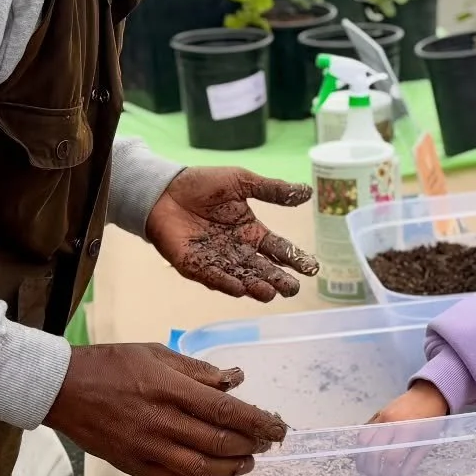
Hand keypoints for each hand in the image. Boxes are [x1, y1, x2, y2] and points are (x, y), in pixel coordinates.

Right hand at [45, 343, 288, 475]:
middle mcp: (162, 422)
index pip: (226, 411)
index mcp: (170, 390)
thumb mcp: (157, 353)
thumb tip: (235, 379)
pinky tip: (207, 471)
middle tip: (268, 442)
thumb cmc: (110, 365)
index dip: (257, 422)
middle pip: (219, 442)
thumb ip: (198, 369)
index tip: (277, 426)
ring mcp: (146, 448)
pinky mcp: (132, 465)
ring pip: (200, 468)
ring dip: (231, 467)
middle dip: (251, 444)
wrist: (62, 389)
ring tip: (248, 461)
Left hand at [145, 167, 317, 301]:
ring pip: (243, 278)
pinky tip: (240, 288)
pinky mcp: (195, 266)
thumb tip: (309, 192)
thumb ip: (273, 190)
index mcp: (251, 232)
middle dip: (279, 280)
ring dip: (256, 287)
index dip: (296, 258)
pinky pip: (214, 277)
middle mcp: (238, 250)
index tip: (312, 268)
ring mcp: (218, 261)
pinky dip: (226, 284)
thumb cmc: (203, 184)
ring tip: (270, 293)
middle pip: (264, 270)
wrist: (163, 188)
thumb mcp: (242, 182)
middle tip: (293, 288)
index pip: (279, 249)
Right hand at [355, 382, 450, 475]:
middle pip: (373, 451)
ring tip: (367, 471)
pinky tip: (366, 456)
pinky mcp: (376, 414)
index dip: (388, 474)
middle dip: (372, 470)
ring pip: (363, 440)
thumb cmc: (431, 420)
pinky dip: (361, 446)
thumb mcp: (427, 442)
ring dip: (362, 458)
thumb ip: (413, 463)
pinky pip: (363, 431)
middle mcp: (391, 423)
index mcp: (408, 431)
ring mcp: (381, 417)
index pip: (392, 458)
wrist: (428, 394)